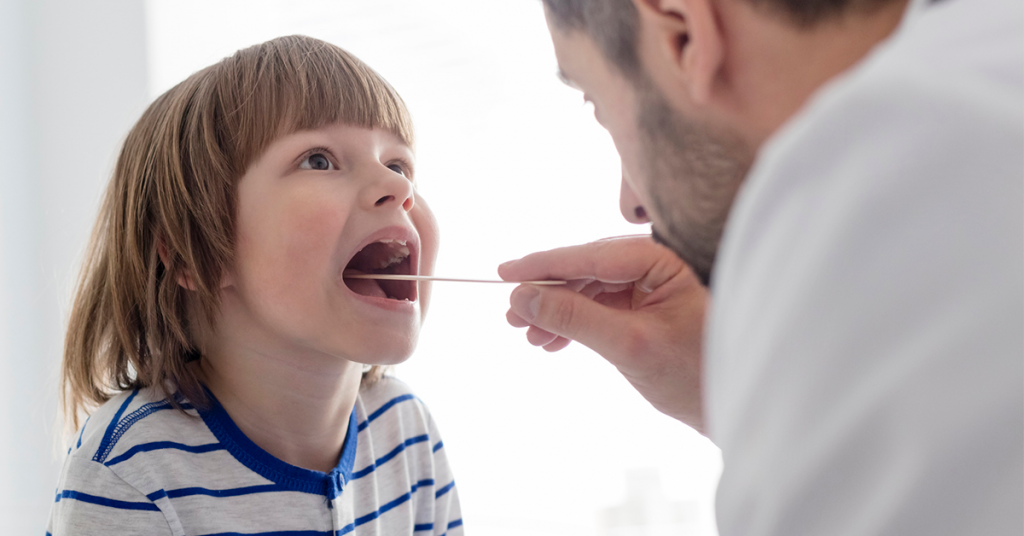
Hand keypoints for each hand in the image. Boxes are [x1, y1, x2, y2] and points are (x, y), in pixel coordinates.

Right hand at [499, 235, 707, 432]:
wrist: (730, 407)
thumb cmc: (694, 373)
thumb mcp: (627, 344)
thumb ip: (573, 316)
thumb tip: (522, 296)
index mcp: (663, 258)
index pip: (591, 255)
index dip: (545, 264)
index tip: (505, 273)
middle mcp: (657, 264)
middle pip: (585, 270)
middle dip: (548, 294)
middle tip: (511, 315)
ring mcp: (650, 286)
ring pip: (587, 290)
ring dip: (556, 312)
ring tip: (529, 335)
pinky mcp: (643, 309)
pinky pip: (598, 307)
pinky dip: (573, 324)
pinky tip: (551, 341)